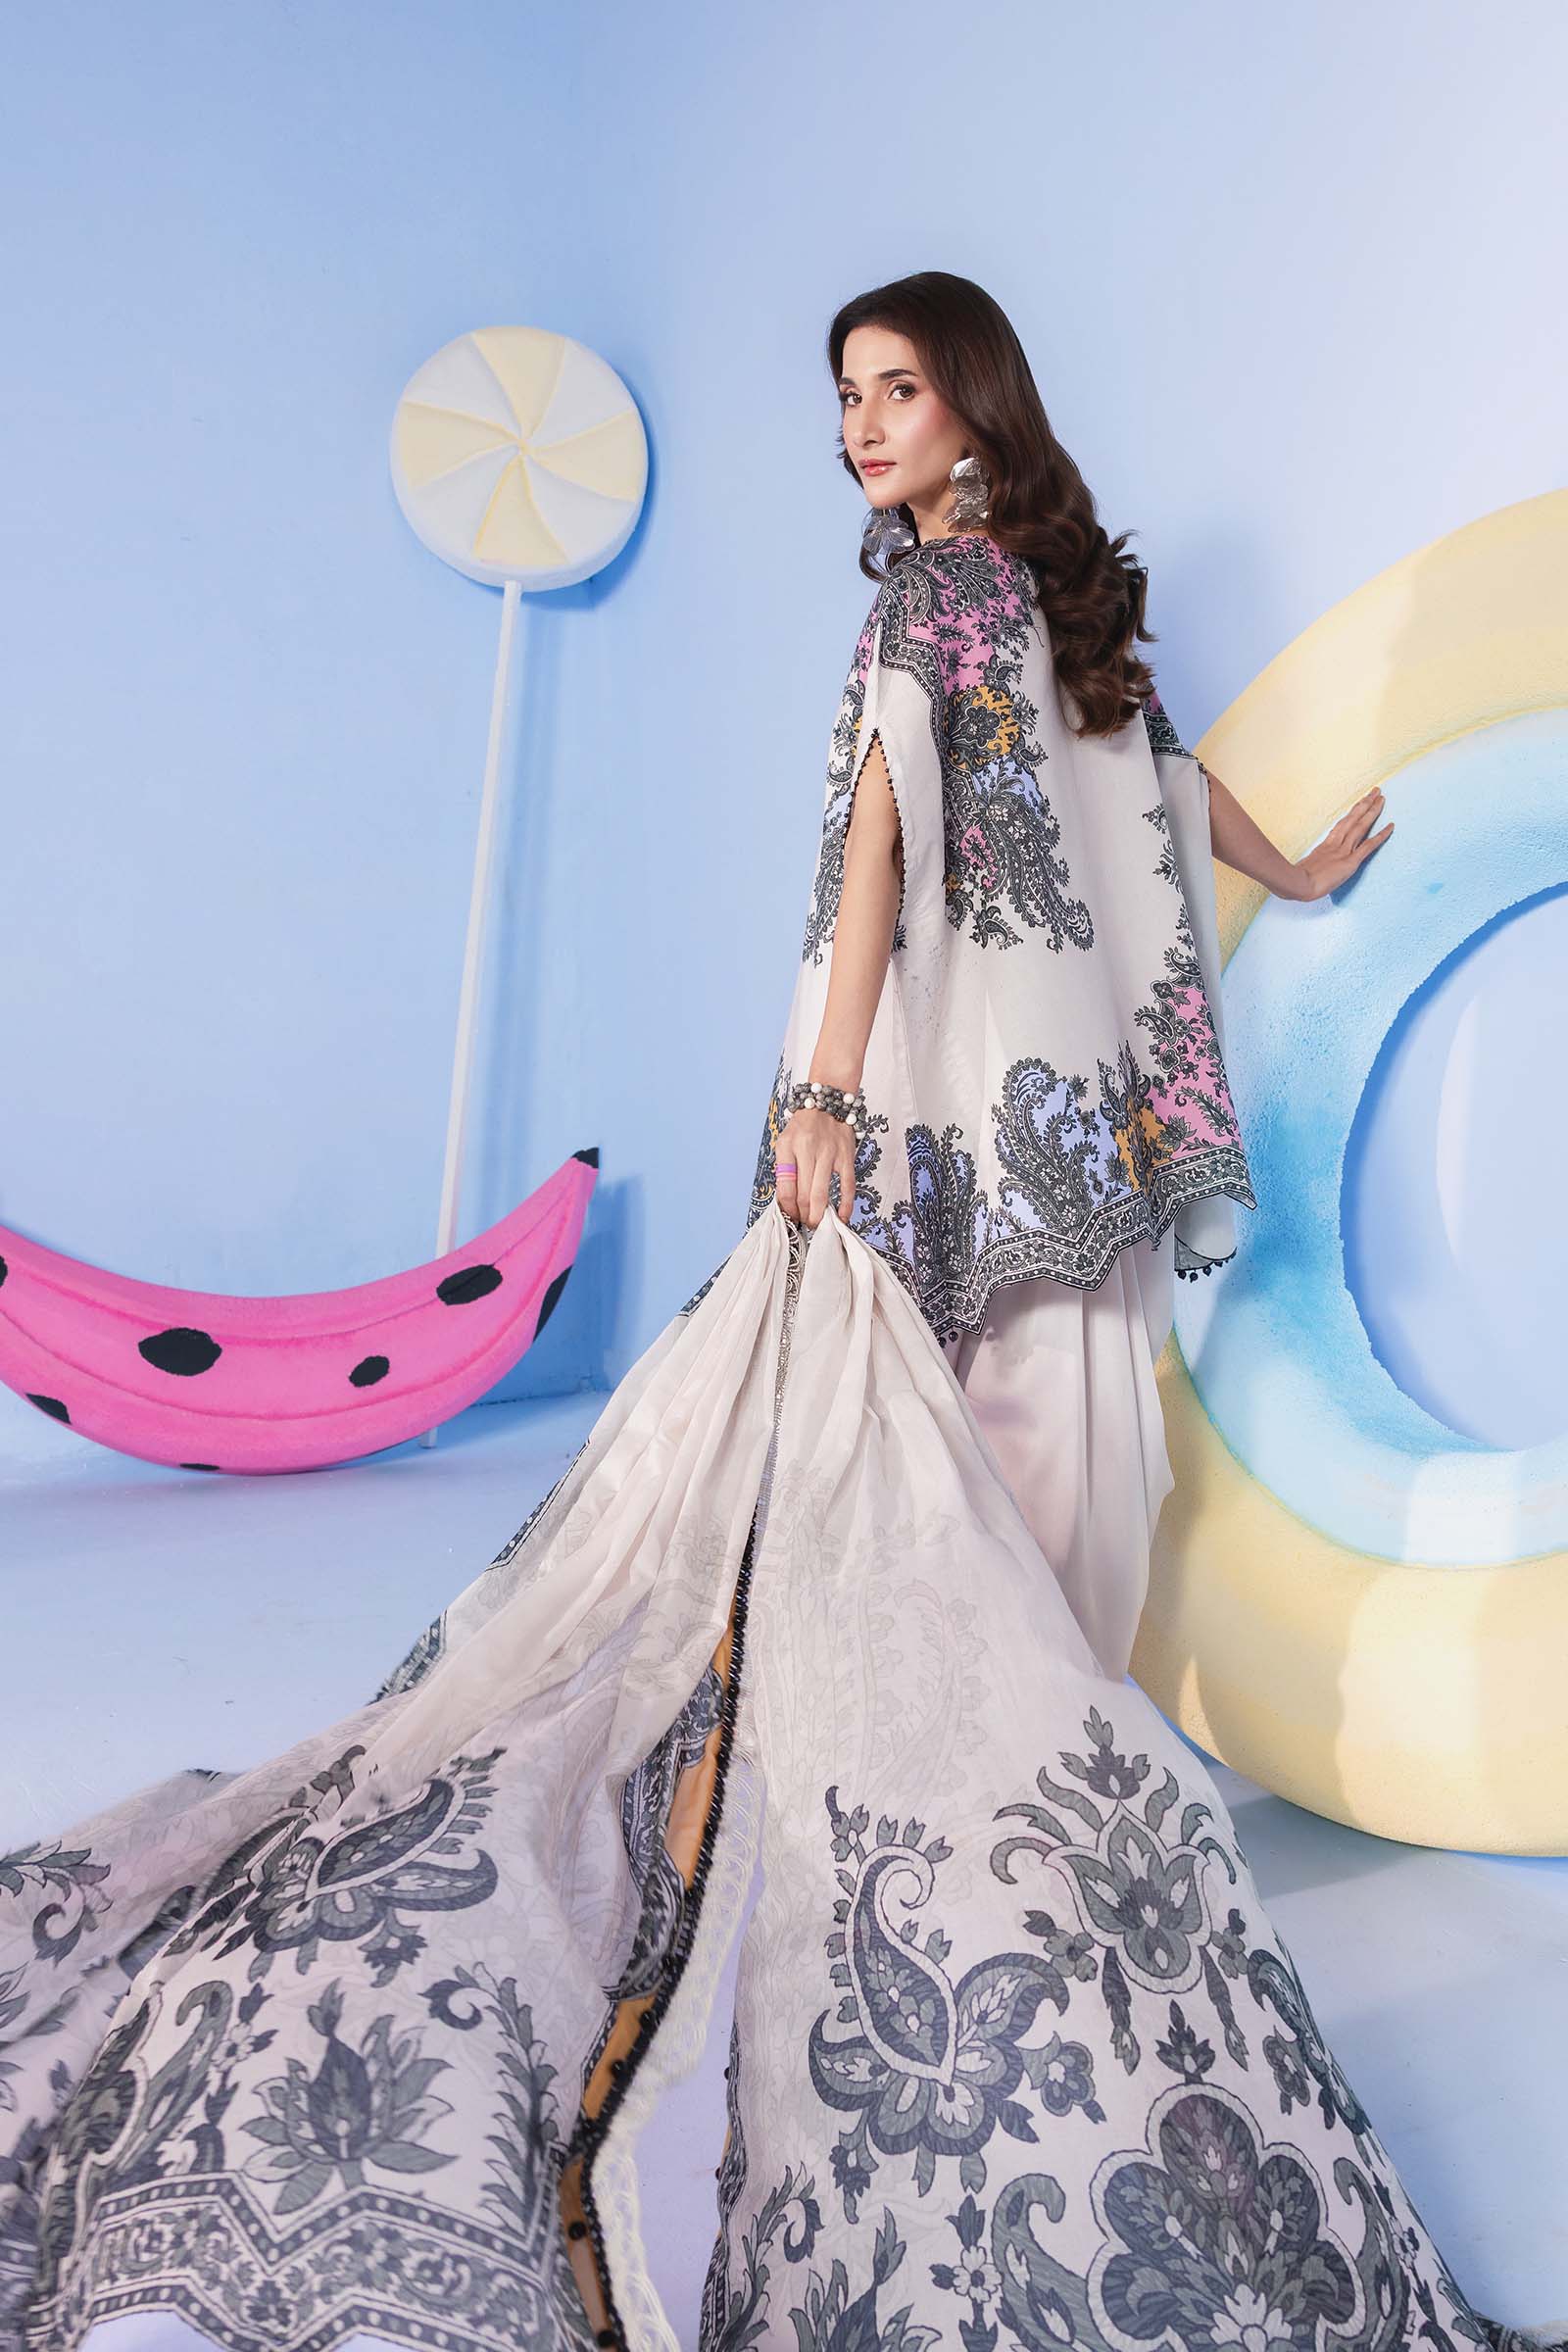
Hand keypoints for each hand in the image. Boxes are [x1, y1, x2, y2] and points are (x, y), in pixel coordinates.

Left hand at [772, 1105, 856, 1229]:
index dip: (787, 1209)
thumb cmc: (803, 1127)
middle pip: (803, 1194)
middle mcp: (807, 1151)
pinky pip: (847, 1186)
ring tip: (817, 1224)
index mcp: (788, 1148)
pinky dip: (845, 1205)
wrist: (826, 1103)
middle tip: (804, 1224)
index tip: (790, 1217)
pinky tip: (841, 1218)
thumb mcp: (784, 1143)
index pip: (785, 1187)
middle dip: (803, 1215)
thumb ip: (784, 1170)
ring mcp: (829, 1154)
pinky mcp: (846, 1157)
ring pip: (822, 1193)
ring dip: (819, 1215)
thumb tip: (788, 1202)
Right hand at [1290, 788, 1393, 899]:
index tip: (1359, 804)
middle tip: (1375, 791)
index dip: (1352, 814)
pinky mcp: (1351, 861)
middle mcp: (1336, 843)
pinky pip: (1369, 845)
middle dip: (1364, 804)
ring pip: (1361, 826)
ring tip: (1381, 798)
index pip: (1342, 825)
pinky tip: (1391, 826)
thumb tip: (1309, 868)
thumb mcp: (1304, 868)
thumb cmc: (1297, 880)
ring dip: (1372, 811)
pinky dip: (1381, 835)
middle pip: (1353, 819)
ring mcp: (1344, 851)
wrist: (1298, 884)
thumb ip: (1312, 865)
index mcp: (1326, 845)